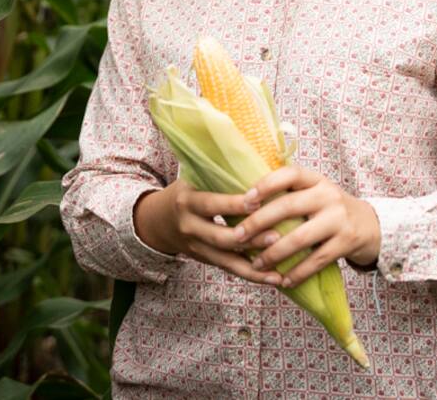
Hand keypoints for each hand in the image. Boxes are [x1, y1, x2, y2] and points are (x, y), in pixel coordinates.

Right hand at [133, 179, 284, 286]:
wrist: (158, 221)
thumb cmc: (187, 192)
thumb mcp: (193, 178)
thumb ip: (216, 173)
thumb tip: (254, 158)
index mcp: (187, 201)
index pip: (212, 204)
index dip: (234, 205)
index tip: (258, 201)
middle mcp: (190, 227)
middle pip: (220, 237)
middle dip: (249, 239)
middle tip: (276, 236)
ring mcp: (196, 248)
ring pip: (227, 261)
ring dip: (254, 267)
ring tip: (279, 270)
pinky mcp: (205, 261)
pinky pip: (230, 270)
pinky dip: (252, 276)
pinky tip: (274, 279)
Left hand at [230, 166, 380, 287]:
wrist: (372, 225)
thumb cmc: (331, 210)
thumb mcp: (316, 193)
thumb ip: (291, 194)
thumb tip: (244, 204)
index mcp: (317, 179)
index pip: (290, 173)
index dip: (266, 184)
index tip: (245, 199)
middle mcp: (328, 195)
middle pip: (288, 206)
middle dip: (259, 222)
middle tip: (238, 236)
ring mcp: (339, 218)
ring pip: (300, 237)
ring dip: (274, 253)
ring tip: (256, 264)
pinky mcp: (347, 242)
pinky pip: (317, 260)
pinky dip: (298, 272)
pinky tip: (284, 281)